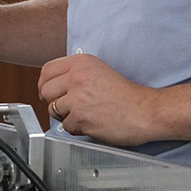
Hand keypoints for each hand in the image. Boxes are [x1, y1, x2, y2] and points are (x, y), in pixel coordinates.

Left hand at [37, 54, 165, 146]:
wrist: (145, 111)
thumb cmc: (127, 95)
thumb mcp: (99, 72)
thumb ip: (76, 74)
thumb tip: (54, 84)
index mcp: (81, 63)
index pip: (47, 71)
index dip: (44, 84)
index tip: (49, 92)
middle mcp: (77, 78)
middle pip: (45, 91)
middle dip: (52, 101)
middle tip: (65, 107)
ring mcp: (78, 98)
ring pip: (53, 110)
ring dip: (65, 116)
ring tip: (84, 114)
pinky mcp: (81, 118)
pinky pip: (66, 127)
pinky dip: (76, 128)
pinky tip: (91, 123)